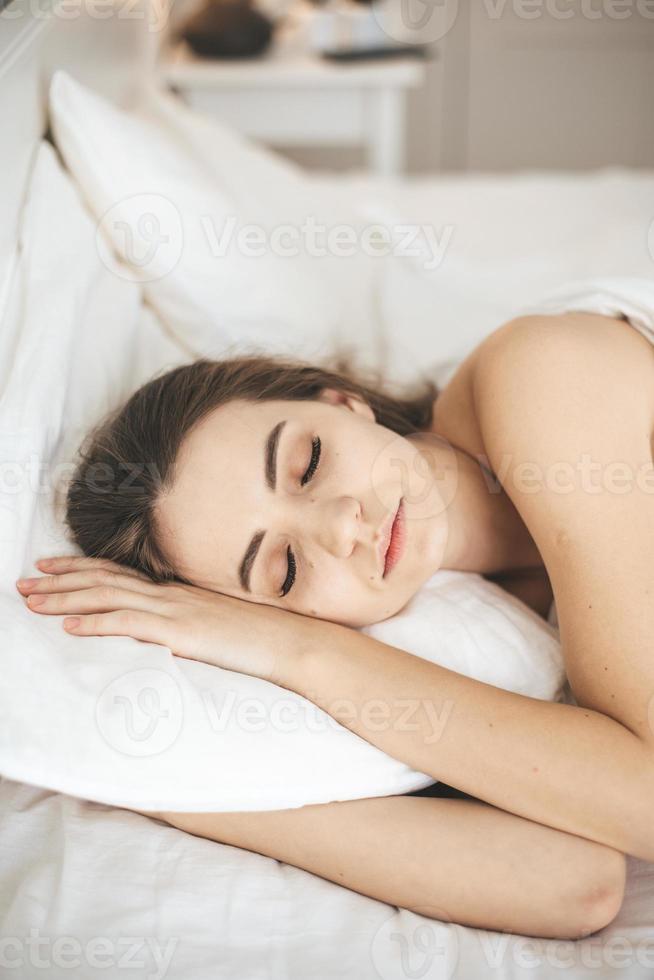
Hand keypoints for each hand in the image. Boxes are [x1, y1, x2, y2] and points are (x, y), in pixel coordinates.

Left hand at [16, 555, 299, 683]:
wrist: (291, 642)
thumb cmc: (260, 638)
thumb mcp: (217, 626)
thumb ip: (188, 625)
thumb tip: (163, 635)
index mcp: (177, 591)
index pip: (119, 574)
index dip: (80, 569)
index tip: (50, 567)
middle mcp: (170, 594)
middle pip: (105, 580)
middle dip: (60, 580)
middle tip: (24, 581)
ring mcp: (175, 610)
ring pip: (107, 597)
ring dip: (65, 598)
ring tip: (31, 601)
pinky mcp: (181, 631)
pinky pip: (129, 624)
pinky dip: (96, 622)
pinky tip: (69, 626)